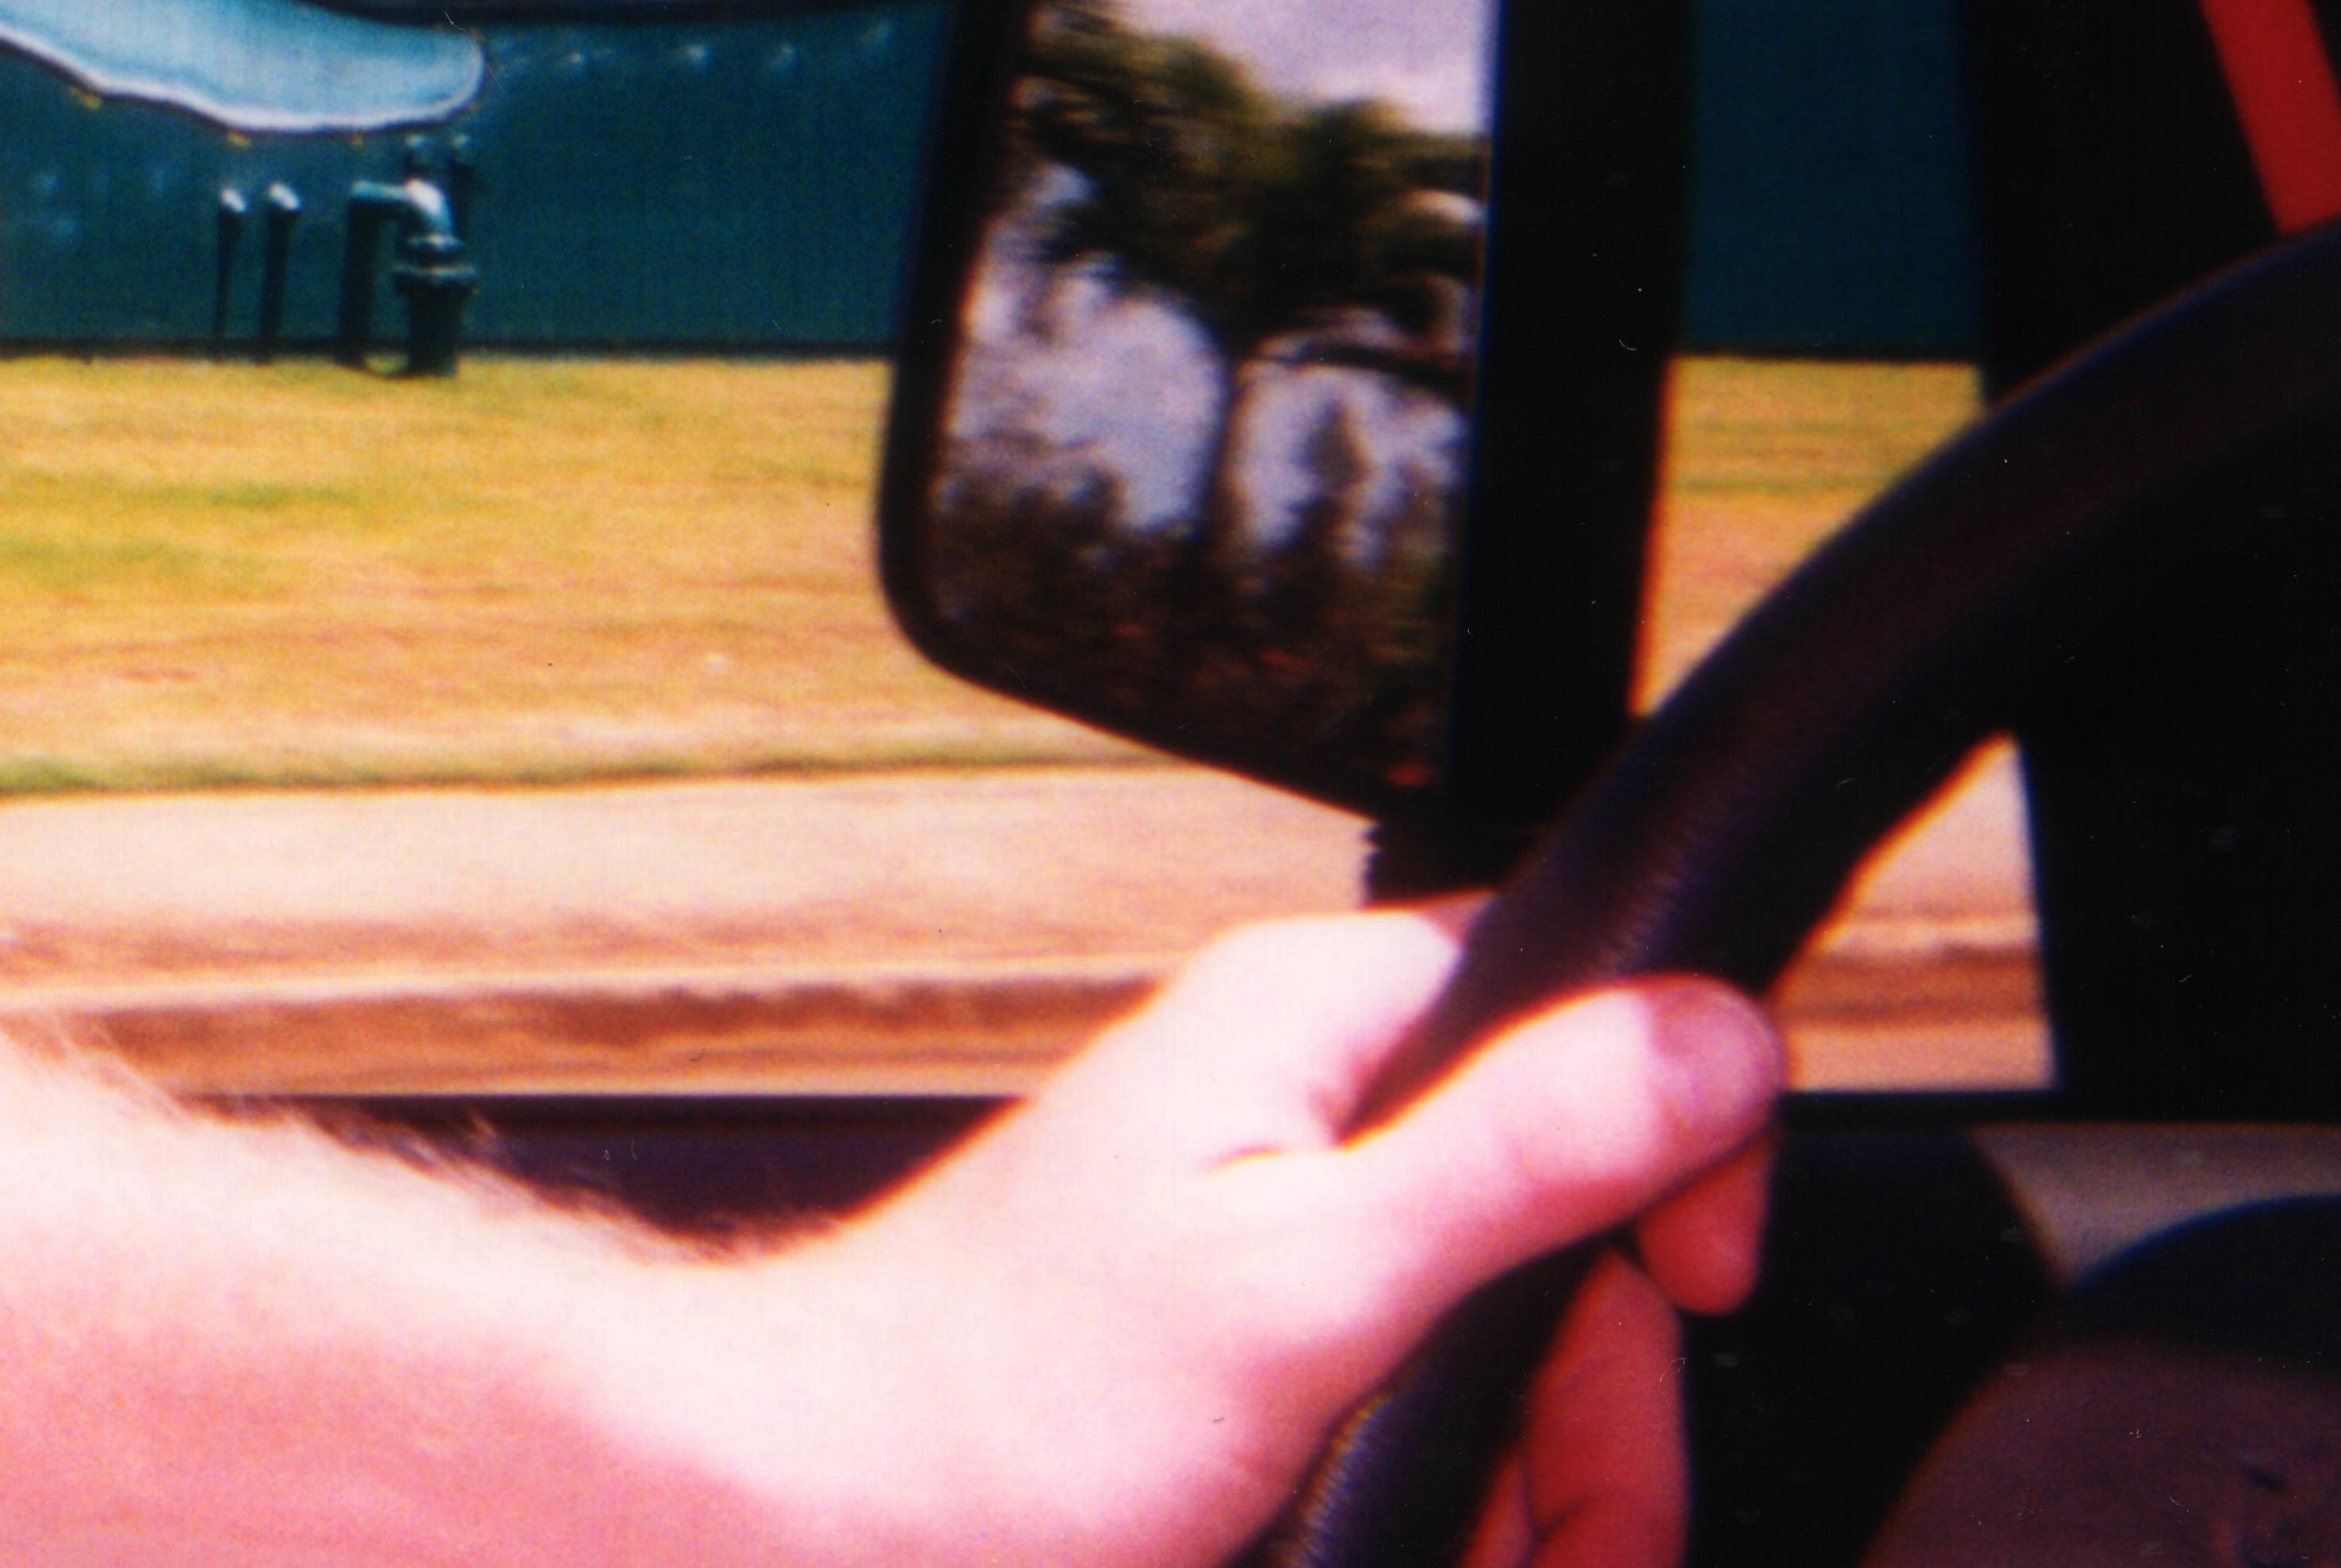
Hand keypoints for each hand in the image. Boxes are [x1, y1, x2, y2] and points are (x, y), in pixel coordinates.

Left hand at [726, 912, 1780, 1567]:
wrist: (814, 1511)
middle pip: (1573, 1215)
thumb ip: (1517, 1151)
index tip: (1695, 1294)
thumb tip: (1712, 1028)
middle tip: (1565, 1525)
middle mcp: (1295, 1096)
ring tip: (1464, 1552)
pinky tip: (1404, 1547)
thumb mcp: (1305, 1281)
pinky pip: (1414, 1402)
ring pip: (1505, 1337)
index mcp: (1311, 1023)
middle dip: (1596, 1397)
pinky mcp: (1252, 1337)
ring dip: (1526, 1480)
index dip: (1681, 1167)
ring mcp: (1272, 1222)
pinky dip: (1442, 1499)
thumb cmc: (998, 1406)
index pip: (1594, 1012)